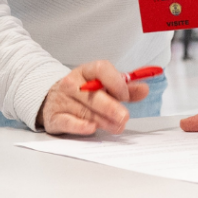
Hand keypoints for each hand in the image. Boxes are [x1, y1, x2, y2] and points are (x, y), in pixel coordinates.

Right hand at [36, 61, 150, 135]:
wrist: (53, 100)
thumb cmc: (82, 93)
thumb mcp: (102, 86)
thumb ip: (124, 88)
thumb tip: (144, 89)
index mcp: (85, 72)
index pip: (100, 69)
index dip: (115, 82)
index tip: (125, 96)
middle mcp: (71, 83)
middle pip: (92, 93)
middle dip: (110, 106)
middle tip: (124, 116)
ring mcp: (61, 100)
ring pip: (85, 111)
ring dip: (103, 121)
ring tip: (117, 126)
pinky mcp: (54, 117)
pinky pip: (67, 122)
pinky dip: (80, 126)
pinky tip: (91, 127)